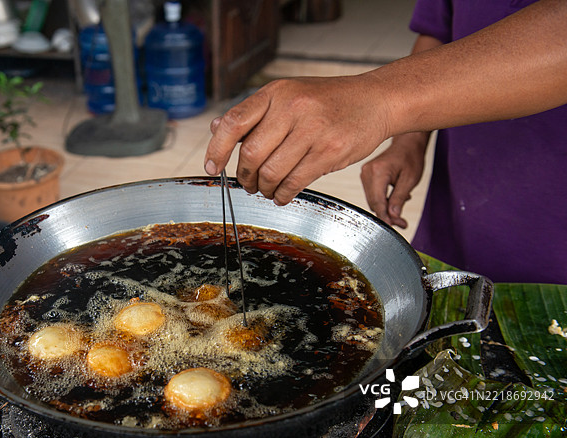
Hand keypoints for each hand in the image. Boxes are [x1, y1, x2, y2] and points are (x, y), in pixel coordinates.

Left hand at [204, 76, 391, 204]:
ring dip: (264, 189)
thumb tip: (215, 129)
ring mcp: (312, 130)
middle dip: (245, 176)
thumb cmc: (326, 101)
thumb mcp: (287, 96)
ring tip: (267, 189)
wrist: (375, 100)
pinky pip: (294, 183)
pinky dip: (283, 194)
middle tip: (249, 183)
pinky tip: (283, 194)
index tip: (212, 168)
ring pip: (272, 173)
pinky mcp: (329, 152)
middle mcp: (292, 108)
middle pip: (251, 155)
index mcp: (275, 93)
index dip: (217, 149)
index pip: (233, 122)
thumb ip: (253, 114)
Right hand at [360, 132, 429, 228]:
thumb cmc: (410, 158)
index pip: (377, 202)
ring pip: (372, 200)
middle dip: (387, 214)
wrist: (407, 144)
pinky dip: (382, 200)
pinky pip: (372, 195)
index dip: (385, 217)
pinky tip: (394, 199)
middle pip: (373, 203)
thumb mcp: (409, 180)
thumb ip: (398, 199)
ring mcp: (364, 174)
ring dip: (385, 208)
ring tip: (401, 206)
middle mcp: (367, 173)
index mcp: (377, 172)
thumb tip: (392, 216)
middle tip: (402, 222)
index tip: (394, 226)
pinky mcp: (366, 176)